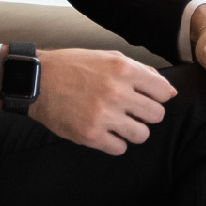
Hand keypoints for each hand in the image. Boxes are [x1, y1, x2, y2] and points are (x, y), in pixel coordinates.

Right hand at [27, 48, 176, 154]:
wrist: (36, 81)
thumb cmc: (73, 67)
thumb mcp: (108, 57)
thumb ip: (142, 71)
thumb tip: (169, 91)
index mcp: (124, 70)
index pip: (164, 92)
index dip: (157, 97)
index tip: (146, 98)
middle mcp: (117, 92)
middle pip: (156, 115)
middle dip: (146, 114)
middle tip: (131, 111)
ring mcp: (104, 115)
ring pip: (142, 135)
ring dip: (133, 131)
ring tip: (118, 123)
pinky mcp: (91, 135)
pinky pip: (120, 148)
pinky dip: (114, 143)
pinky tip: (104, 131)